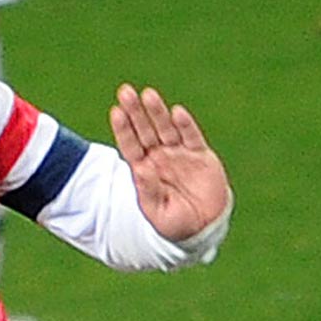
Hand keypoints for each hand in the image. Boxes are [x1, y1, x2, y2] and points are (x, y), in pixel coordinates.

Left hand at [109, 84, 231, 241]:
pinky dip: (186, 125)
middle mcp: (160, 157)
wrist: (205, 228)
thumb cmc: (176, 224)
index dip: (123, 130)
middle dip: (136, 112)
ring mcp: (180, 154)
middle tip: (126, 92)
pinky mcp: (201, 155)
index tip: (116, 112)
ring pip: (166, 129)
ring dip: (157, 112)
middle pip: (145, 131)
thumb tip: (140, 170)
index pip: (130, 146)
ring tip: (148, 94)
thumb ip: (148, 192)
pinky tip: (177, 113)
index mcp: (144, 170)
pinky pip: (192, 137)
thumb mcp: (159, 214)